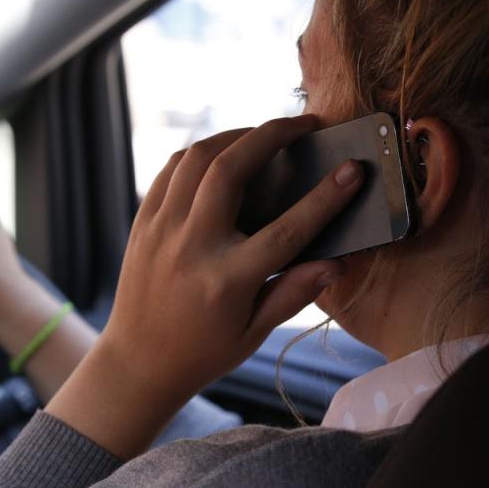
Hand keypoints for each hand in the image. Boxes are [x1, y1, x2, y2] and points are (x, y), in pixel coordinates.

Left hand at [47, 114, 363, 456]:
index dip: (326, 197)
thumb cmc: (201, 353)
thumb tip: (336, 263)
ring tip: (263, 135)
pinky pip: (170, 170)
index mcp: (227, 280)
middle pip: (231, 168)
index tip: (352, 170)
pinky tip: (222, 154)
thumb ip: (293, 293)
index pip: (288, 229)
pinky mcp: (142, 223)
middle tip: (303, 124)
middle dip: (272, 134)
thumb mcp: (253, 333)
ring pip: (196, 158)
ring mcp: (162, 231)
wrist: (136, 363)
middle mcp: (192, 247)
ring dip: (234, 135)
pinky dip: (199, 153)